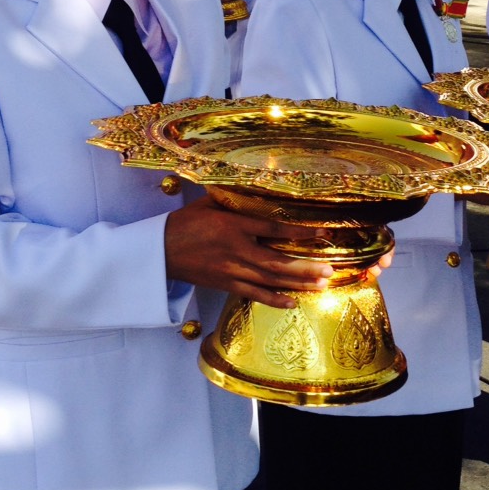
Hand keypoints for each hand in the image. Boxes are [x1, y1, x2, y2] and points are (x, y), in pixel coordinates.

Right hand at [165, 196, 334, 306]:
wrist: (159, 252)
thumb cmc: (184, 223)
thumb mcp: (208, 203)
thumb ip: (234, 199)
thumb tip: (257, 187)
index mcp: (233, 226)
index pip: (273, 229)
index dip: (299, 232)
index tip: (322, 232)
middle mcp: (236, 250)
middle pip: (278, 262)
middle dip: (307, 267)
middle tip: (330, 270)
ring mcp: (231, 271)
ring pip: (270, 280)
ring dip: (298, 284)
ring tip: (321, 285)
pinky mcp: (226, 285)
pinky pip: (254, 294)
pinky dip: (274, 299)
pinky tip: (293, 302)